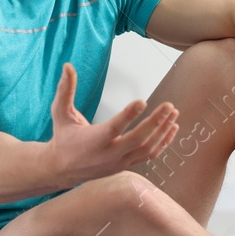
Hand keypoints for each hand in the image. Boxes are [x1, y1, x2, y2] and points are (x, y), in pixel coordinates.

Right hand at [46, 62, 177, 186]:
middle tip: (169, 105)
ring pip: (147, 149)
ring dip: (162, 131)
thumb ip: (65, 90)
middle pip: (137, 140)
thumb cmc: (63, 137)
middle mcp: (109, 154)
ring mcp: (119, 162)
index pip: (114, 128)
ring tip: (174, 114)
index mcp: (93, 141)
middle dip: (155, 122)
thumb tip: (68, 66)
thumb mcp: (60, 113)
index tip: (142, 101)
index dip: (128, 115)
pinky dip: (163, 142)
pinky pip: (149, 156)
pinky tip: (172, 128)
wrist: (62, 169)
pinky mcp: (126, 165)